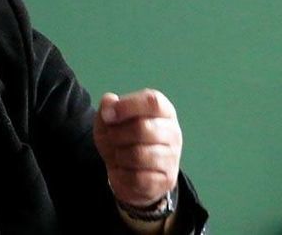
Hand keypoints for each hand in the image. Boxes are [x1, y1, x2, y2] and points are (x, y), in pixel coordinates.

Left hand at [92, 89, 181, 207]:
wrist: (130, 174)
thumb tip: (109, 101)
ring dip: (119, 155)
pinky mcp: (166, 180)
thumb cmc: (122, 139)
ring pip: (138, 154)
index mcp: (163, 111)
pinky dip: (121, 174)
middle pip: (143, 128)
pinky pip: (137, 177)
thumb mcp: (110, 121)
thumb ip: (108, 107)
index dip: (127, 106)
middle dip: (117, 134)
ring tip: (118, 154)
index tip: (108, 116)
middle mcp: (173, 132)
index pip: (152, 101)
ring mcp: (172, 157)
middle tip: (110, 138)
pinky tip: (123, 170)